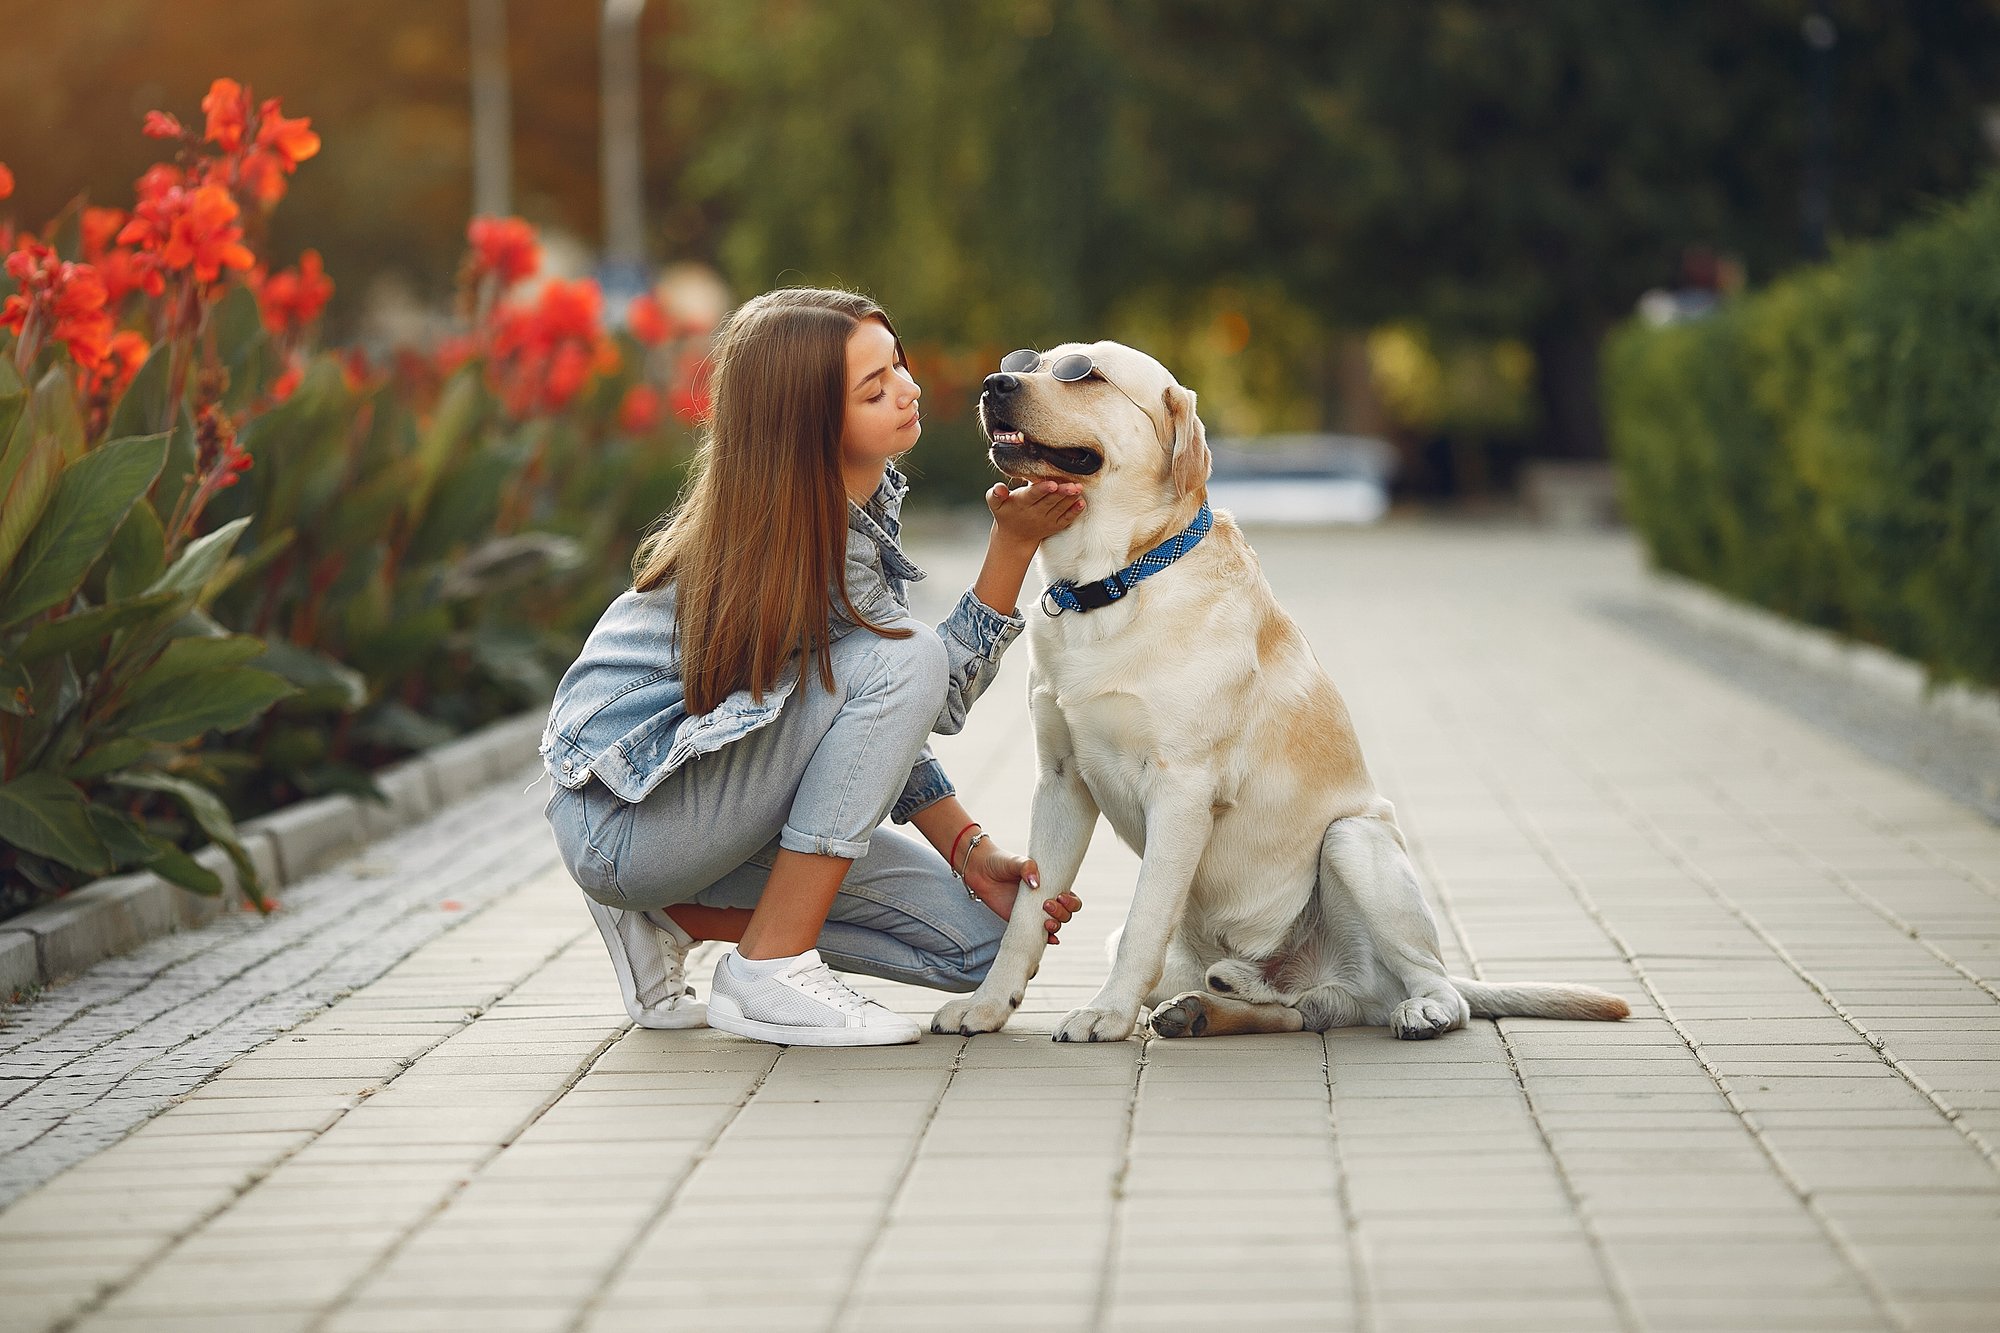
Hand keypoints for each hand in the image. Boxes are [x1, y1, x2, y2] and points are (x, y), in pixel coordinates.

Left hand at [962, 839, 1081, 943]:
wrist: (980, 871)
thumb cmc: (1001, 863)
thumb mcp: (1016, 861)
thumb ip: (1027, 867)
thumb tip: (1035, 883)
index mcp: (1049, 885)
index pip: (1070, 897)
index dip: (1071, 901)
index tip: (1060, 896)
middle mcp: (1044, 900)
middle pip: (1065, 914)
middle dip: (1062, 913)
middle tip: (1047, 904)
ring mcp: (1032, 912)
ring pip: (1054, 925)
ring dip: (1056, 926)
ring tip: (1046, 922)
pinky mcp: (1020, 922)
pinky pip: (1036, 934)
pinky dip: (1047, 939)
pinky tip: (1051, 940)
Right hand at [986, 479, 1084, 548]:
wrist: (1015, 538)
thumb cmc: (1006, 513)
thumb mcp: (995, 504)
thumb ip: (995, 494)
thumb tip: (998, 488)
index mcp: (1021, 504)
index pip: (1033, 495)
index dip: (1043, 489)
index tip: (1052, 484)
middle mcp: (1035, 513)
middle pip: (1050, 501)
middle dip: (1062, 492)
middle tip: (1074, 484)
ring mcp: (1047, 520)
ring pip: (1060, 508)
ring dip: (1070, 499)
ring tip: (1079, 488)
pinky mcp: (1056, 525)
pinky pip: (1066, 519)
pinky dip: (1074, 512)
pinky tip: (1082, 503)